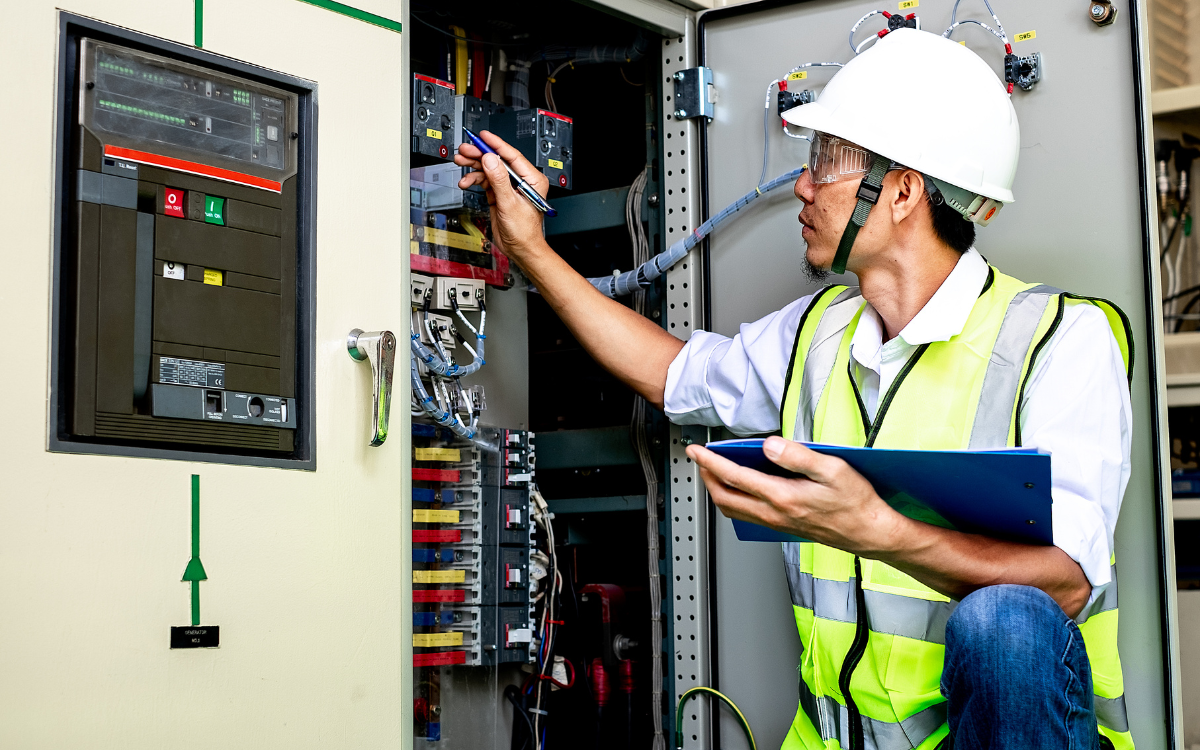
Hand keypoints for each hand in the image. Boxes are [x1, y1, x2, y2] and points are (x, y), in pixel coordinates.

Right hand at [455, 131, 549, 263]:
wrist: (520, 249)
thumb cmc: (524, 231)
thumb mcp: (510, 204)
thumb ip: (499, 181)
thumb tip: (491, 160)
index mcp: (531, 179)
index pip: (512, 155)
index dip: (496, 144)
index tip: (483, 136)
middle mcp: (520, 180)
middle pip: (497, 160)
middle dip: (479, 154)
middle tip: (464, 150)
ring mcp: (509, 186)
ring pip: (489, 169)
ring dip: (473, 166)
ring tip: (461, 162)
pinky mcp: (499, 193)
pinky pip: (485, 180)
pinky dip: (474, 179)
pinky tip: (466, 181)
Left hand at [686, 435, 907, 554]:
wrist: (870, 532)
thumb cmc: (856, 502)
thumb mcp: (833, 469)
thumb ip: (798, 456)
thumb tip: (768, 445)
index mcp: (783, 497)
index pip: (735, 477)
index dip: (710, 462)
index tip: (696, 450)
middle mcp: (775, 514)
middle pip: (725, 497)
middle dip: (707, 477)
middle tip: (699, 459)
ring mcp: (777, 523)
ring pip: (733, 509)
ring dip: (718, 490)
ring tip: (714, 471)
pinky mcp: (782, 527)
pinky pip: (747, 515)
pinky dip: (734, 500)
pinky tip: (741, 488)